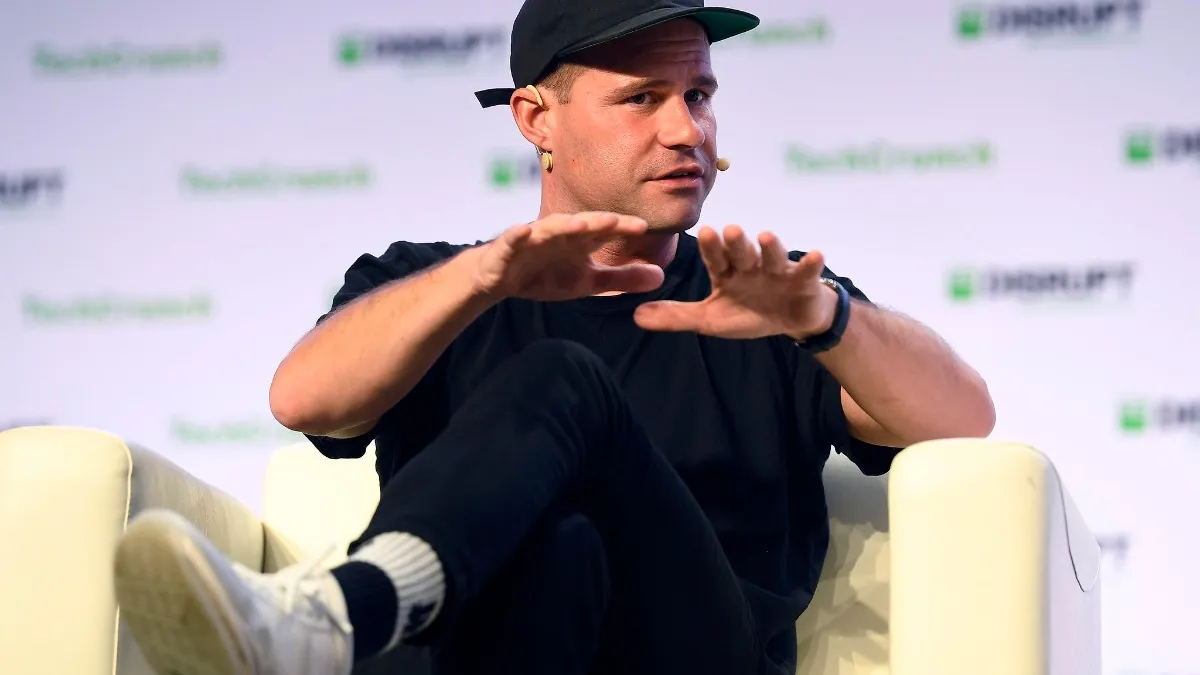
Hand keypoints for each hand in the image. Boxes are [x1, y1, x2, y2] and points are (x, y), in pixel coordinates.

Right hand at [474, 212, 664, 300]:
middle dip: (596, 221)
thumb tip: (661, 276)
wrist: (501, 276)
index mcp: (580, 240)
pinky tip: (522, 231)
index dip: (621, 227)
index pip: (604, 231)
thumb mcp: (588, 282)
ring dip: (563, 225)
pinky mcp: (508, 248)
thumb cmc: (547, 273)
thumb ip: (622, 279)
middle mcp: (559, 233)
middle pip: (580, 225)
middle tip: (614, 221)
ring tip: (578, 224)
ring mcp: (533, 238)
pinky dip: (517, 235)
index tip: (643, 226)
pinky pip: (512, 240)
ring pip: (549, 228)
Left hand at [634, 225, 838, 339]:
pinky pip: (806, 270)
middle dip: (737, 243)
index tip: (705, 232)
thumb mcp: (710, 319)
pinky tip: (814, 254)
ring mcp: (777, 271)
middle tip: (730, 229)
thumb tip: (636, 316)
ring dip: (770, 247)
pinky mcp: (802, 281)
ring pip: (772, 256)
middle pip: (742, 252)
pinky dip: (810, 263)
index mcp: (727, 272)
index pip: (716, 258)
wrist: (791, 319)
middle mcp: (750, 266)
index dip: (712, 247)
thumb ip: (676, 316)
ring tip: (766, 236)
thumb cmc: (749, 312)